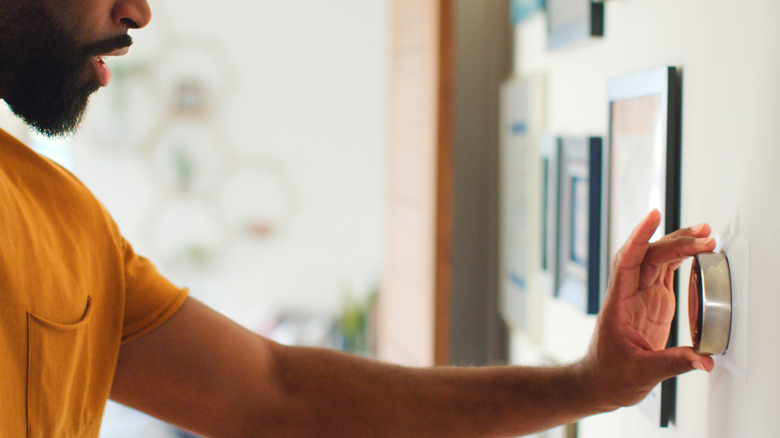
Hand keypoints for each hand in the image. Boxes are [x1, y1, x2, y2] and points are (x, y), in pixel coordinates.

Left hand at [579, 210, 715, 410]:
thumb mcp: (641, 373)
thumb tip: (703, 360)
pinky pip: (664, 272)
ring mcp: (639, 297)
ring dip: (679, 245)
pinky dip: (680, 259)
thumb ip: (673, 364)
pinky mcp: (651, 303)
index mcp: (618, 303)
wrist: (599, 383)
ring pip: (657, 260)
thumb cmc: (610, 375)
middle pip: (648, 256)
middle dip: (674, 241)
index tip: (652, 217)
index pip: (627, 260)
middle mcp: (627, 294)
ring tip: (704, 235)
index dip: (639, 237)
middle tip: (703, 235)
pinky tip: (695, 251)